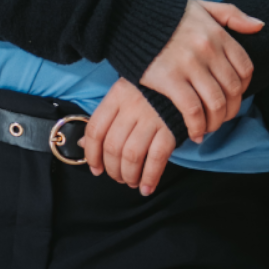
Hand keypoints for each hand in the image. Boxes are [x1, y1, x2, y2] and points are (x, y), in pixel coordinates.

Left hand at [82, 78, 176, 195]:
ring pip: (132, 155)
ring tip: (130, 181)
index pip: (95, 129)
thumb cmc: (150, 92)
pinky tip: (147, 186)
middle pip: (113, 146)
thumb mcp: (124, 97)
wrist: (184, 81)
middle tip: (117, 176)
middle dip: (112, 169)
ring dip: (129, 175)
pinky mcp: (171, 128)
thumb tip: (83, 144)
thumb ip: (105, 119)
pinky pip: (156, 158)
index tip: (95, 168)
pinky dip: (150, 177)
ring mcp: (152, 116)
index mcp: (117, 95)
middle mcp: (132, 105)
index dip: (92, 154)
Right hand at [140, 0, 262, 143]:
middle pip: (233, 90)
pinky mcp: (169, 79)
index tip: (232, 96)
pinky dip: (197, 126)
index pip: (245, 68)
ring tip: (207, 128)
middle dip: (231, 110)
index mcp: (217, 33)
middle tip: (220, 118)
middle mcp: (208, 49)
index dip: (243, 88)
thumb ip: (232, 15)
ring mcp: (189, 65)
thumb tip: (260, 26)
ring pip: (216, 104)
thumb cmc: (166, 14)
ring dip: (215, 122)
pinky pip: (193, 110)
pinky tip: (194, 133)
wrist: (128, 15)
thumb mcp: (202, 6)